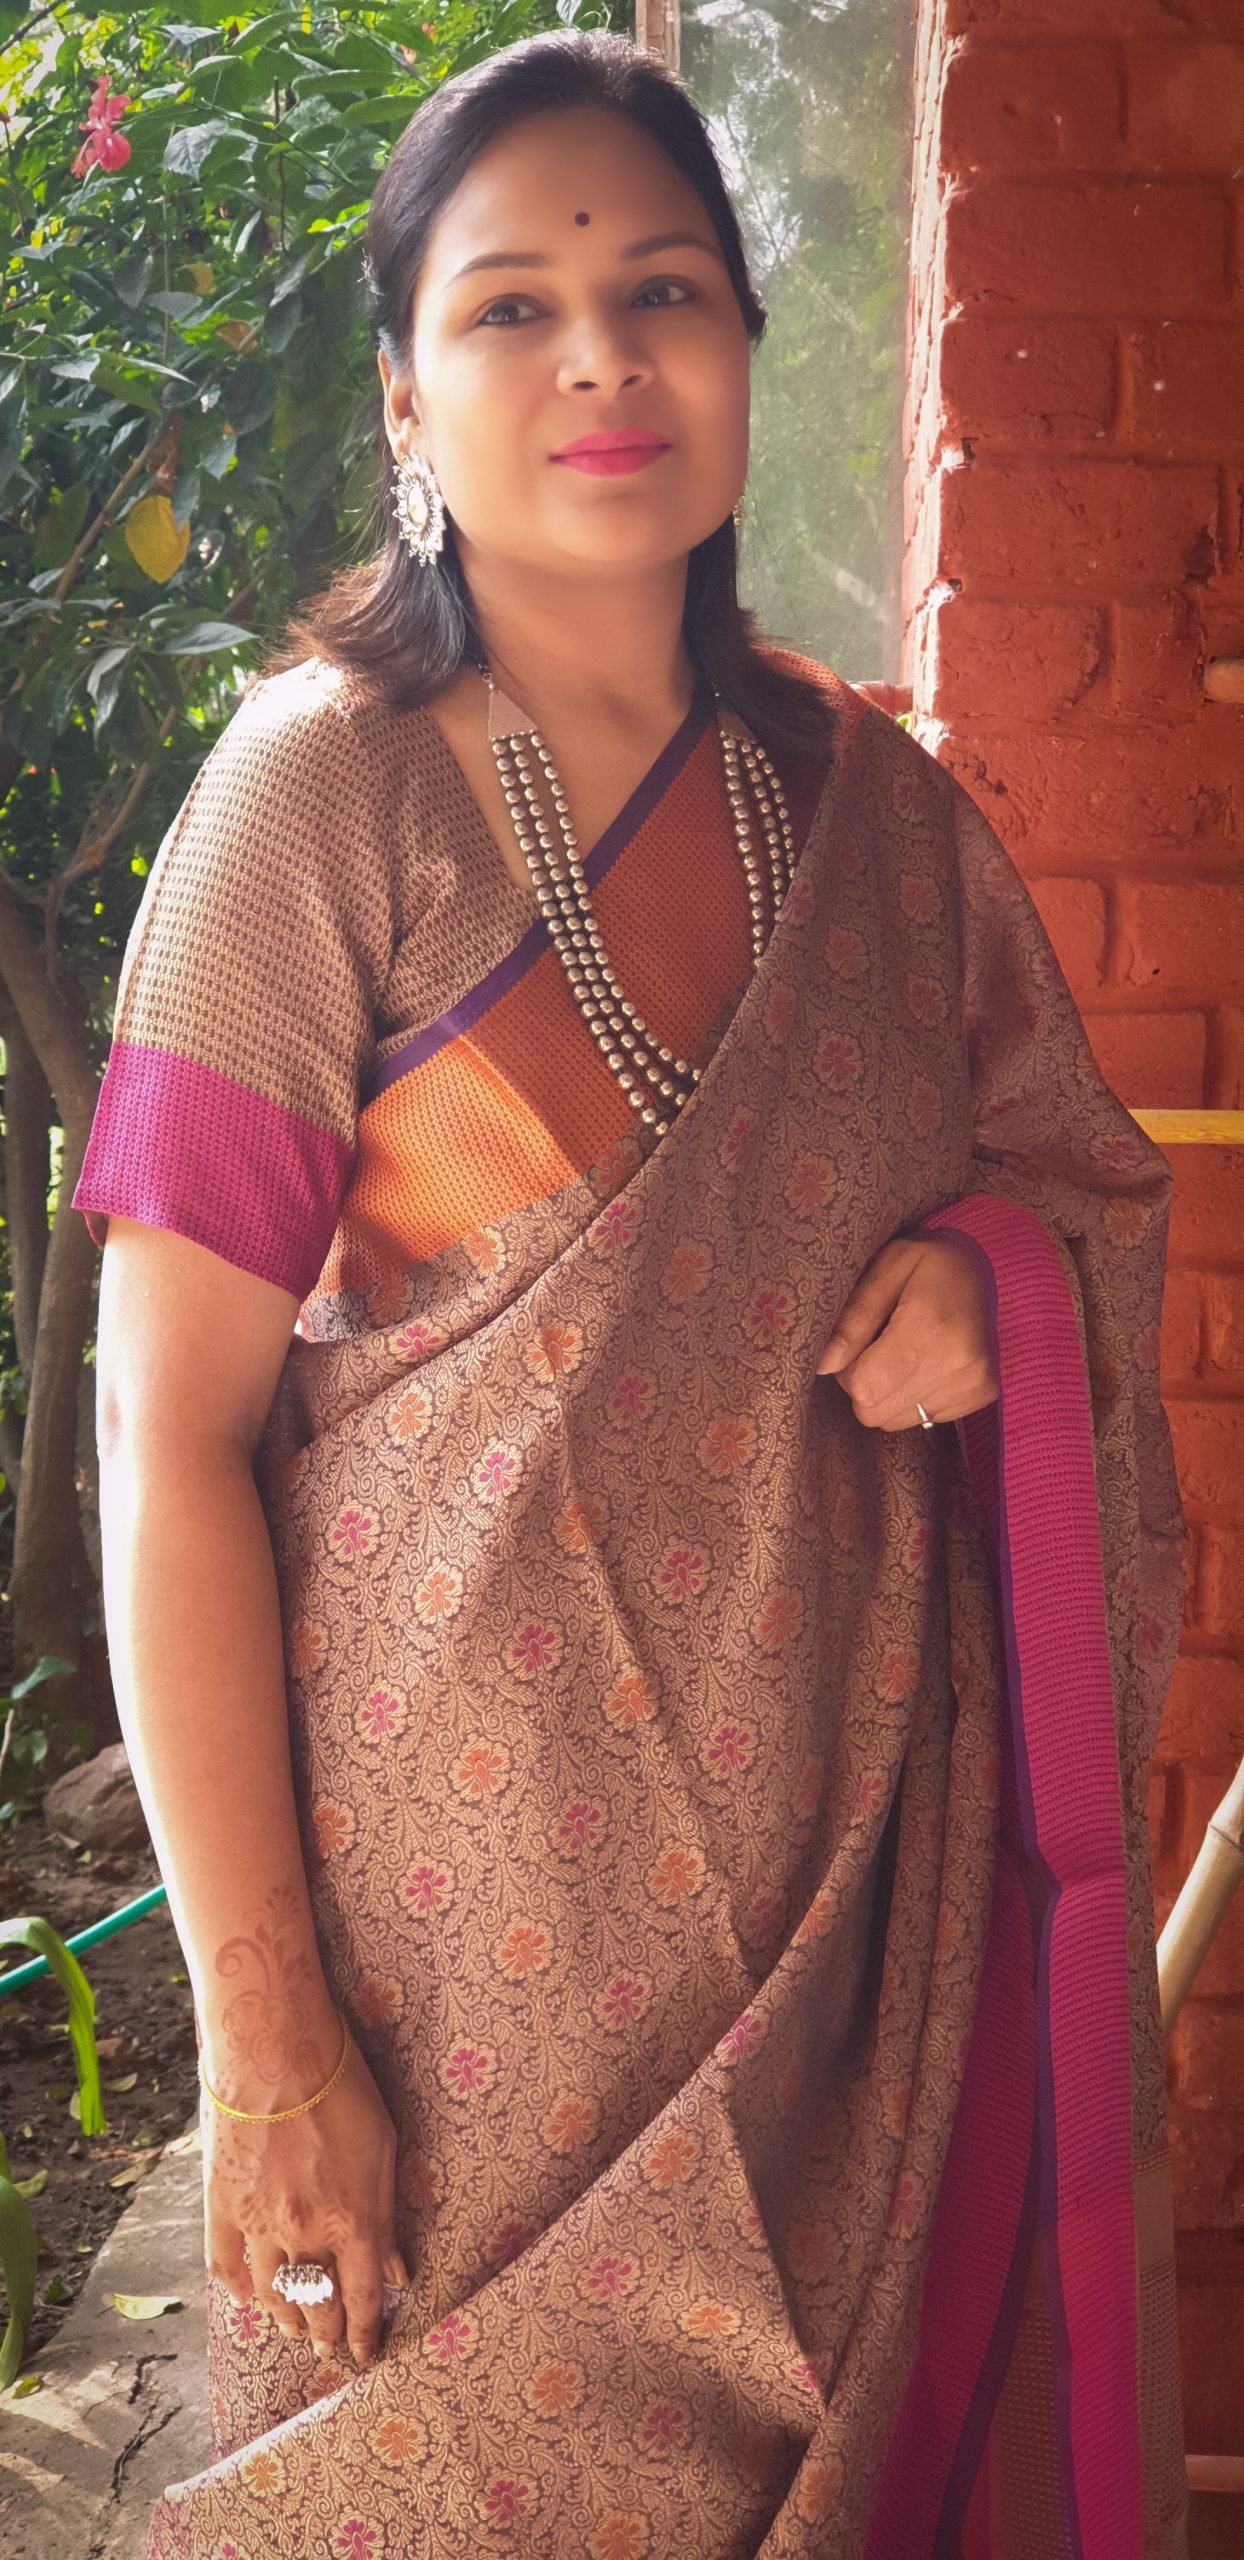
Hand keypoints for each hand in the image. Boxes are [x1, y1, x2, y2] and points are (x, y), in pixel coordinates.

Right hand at [202, 2028, 408, 2367]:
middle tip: (330, 2350)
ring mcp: (257, 2222)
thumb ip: (387, 2214)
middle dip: (326, 2335)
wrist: (274, 2046)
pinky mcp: (221, 2204)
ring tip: (295, 2330)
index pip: (361, 2299)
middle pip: (315, 2306)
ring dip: (285, 2319)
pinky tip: (245, 2300)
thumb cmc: (341, 2085)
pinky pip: (224, 2264)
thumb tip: (397, 2270)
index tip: (368, 2354)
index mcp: (352, 2220)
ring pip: (270, 2295)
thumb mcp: (384, 2146)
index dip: (365, 2334)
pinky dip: (235, 2289)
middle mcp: (304, 2233)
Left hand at [816, 1235, 996, 1429]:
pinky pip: (923, 1419)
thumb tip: (824, 1365)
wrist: (986, 1265)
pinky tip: (925, 1361)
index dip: (847, 1371)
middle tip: (876, 1348)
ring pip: (895, 1420)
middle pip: (876, 1411)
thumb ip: (854, 1318)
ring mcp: (974, 1384)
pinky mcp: (982, 1395)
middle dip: (864, 1385)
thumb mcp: (886, 1267)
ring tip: (903, 1352)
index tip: (856, 1343)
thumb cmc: (928, 1260)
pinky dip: (913, 1396)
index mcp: (930, 1326)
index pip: (864, 1386)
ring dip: (887, 1393)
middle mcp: (959, 1363)